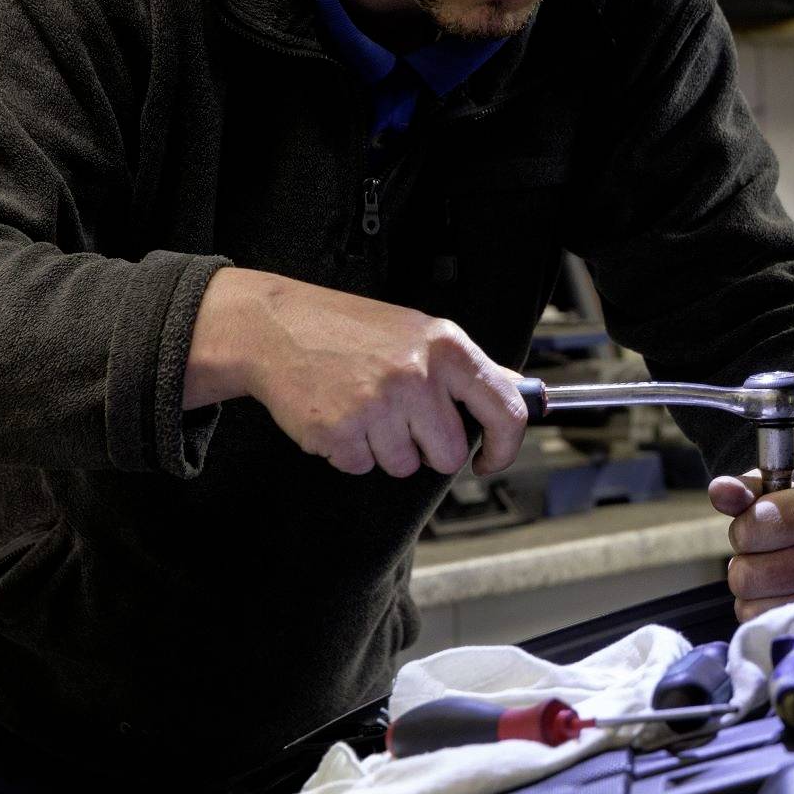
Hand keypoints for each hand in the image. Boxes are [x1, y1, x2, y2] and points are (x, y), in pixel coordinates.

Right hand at [182, 267, 529, 477]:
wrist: (277, 327)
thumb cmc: (350, 329)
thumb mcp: (420, 332)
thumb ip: (466, 368)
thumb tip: (516, 392)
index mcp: (447, 348)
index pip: (505, 410)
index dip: (504, 447)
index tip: (490, 459)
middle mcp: (417, 376)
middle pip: (449, 454)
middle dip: (427, 450)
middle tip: (401, 421)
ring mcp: (377, 405)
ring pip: (404, 466)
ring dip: (385, 450)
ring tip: (364, 409)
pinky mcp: (339, 431)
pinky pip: (361, 467)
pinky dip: (350, 451)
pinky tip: (340, 415)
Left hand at [709, 472, 793, 625]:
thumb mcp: (780, 497)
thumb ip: (745, 492)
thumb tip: (720, 490)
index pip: (752, 525)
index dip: (745, 528)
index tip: (763, 527)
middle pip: (744, 573)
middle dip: (745, 564)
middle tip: (769, 557)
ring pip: (748, 605)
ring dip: (752, 594)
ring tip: (777, 580)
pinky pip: (761, 627)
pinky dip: (762, 616)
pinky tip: (783, 600)